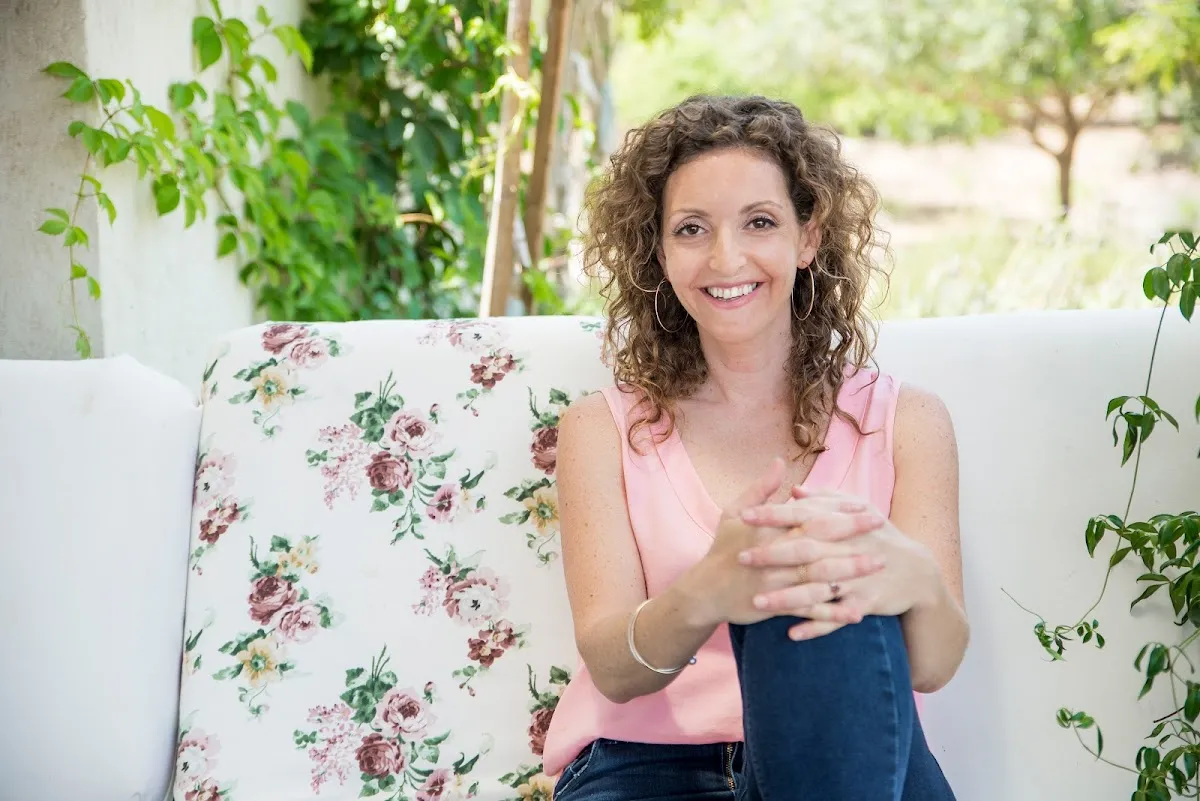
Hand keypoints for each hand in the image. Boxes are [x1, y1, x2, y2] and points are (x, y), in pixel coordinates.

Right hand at [679, 460, 886, 627]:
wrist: (703, 591)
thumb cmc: (722, 549)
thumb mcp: (734, 512)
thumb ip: (761, 488)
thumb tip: (779, 461)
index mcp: (769, 530)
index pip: (810, 516)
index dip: (839, 511)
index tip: (866, 507)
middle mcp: (774, 554)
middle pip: (819, 542)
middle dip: (853, 535)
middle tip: (882, 528)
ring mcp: (775, 581)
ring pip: (819, 576)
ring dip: (850, 571)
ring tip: (879, 565)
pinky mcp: (774, 606)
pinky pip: (808, 610)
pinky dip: (833, 613)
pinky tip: (858, 613)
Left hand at [738, 485, 938, 639]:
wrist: (918, 571)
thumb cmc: (880, 536)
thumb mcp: (857, 510)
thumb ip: (824, 500)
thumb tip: (795, 490)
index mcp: (840, 525)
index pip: (801, 516)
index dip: (772, 515)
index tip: (745, 515)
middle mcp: (845, 550)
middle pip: (804, 551)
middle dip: (771, 555)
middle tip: (740, 558)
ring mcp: (855, 579)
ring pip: (816, 589)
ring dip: (787, 597)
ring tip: (758, 602)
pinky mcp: (864, 604)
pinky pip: (836, 618)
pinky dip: (816, 626)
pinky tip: (792, 633)